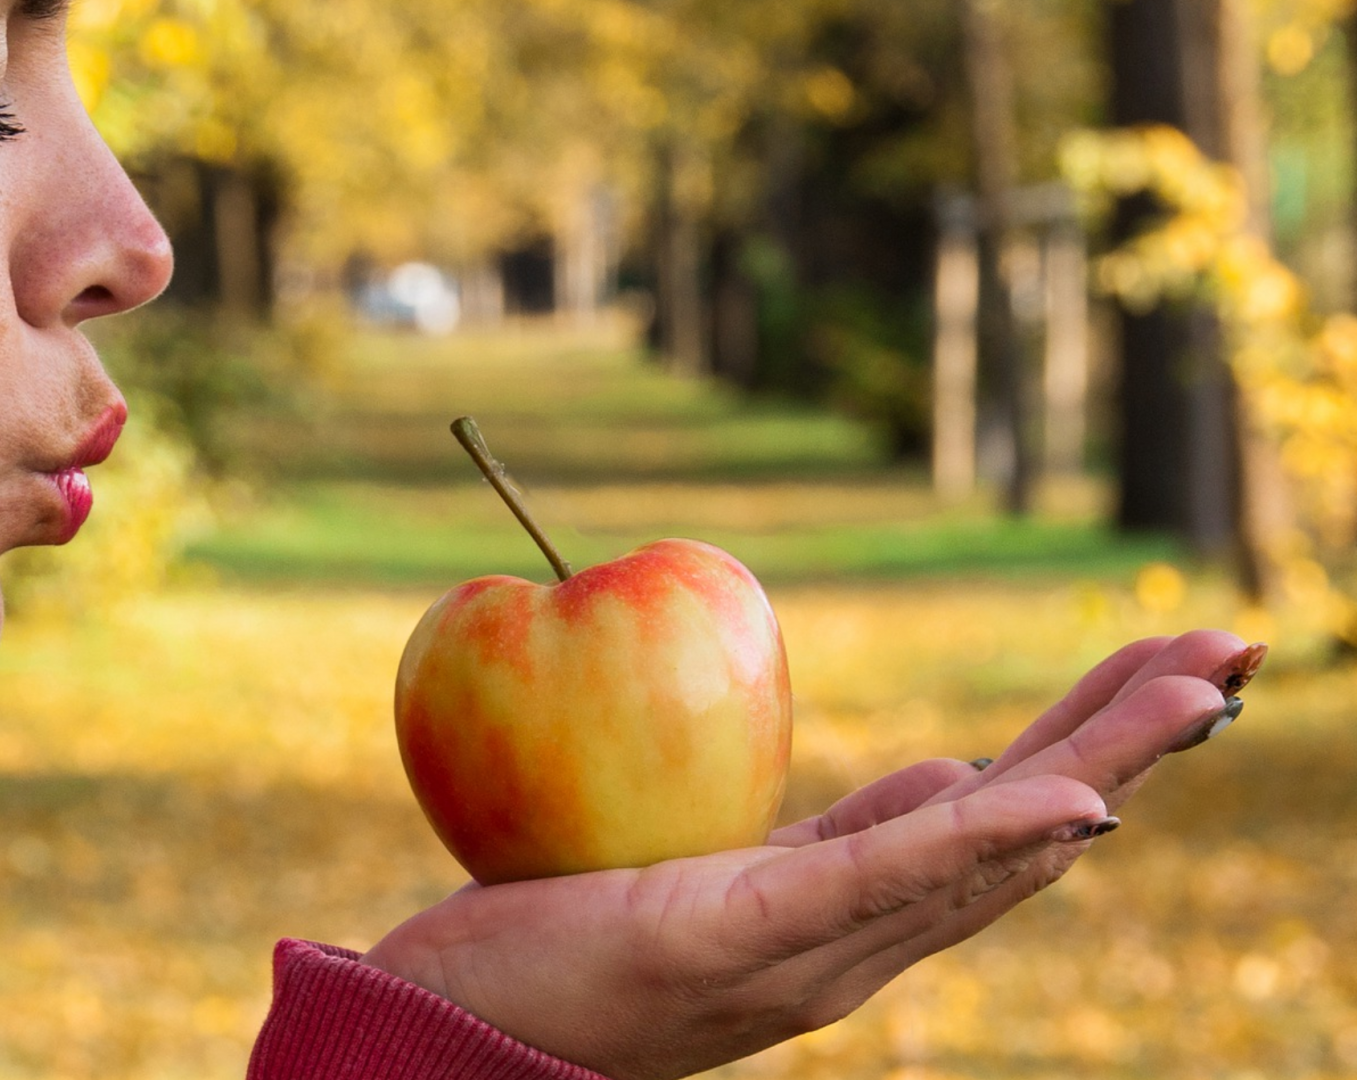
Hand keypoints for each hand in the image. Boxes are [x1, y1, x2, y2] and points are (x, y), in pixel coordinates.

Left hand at [363, 629, 1257, 1079]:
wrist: (448, 1032)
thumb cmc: (567, 943)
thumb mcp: (725, 879)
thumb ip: (837, 841)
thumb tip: (948, 773)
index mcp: (847, 918)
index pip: (997, 823)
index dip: (1096, 753)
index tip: (1171, 674)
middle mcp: (851, 948)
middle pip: (1019, 834)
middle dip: (1130, 744)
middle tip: (1233, 651)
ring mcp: (801, 953)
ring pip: (977, 853)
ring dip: (1097, 771)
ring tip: (1193, 692)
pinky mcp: (735, 939)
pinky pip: (874, 883)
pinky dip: (980, 840)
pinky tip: (1066, 802)